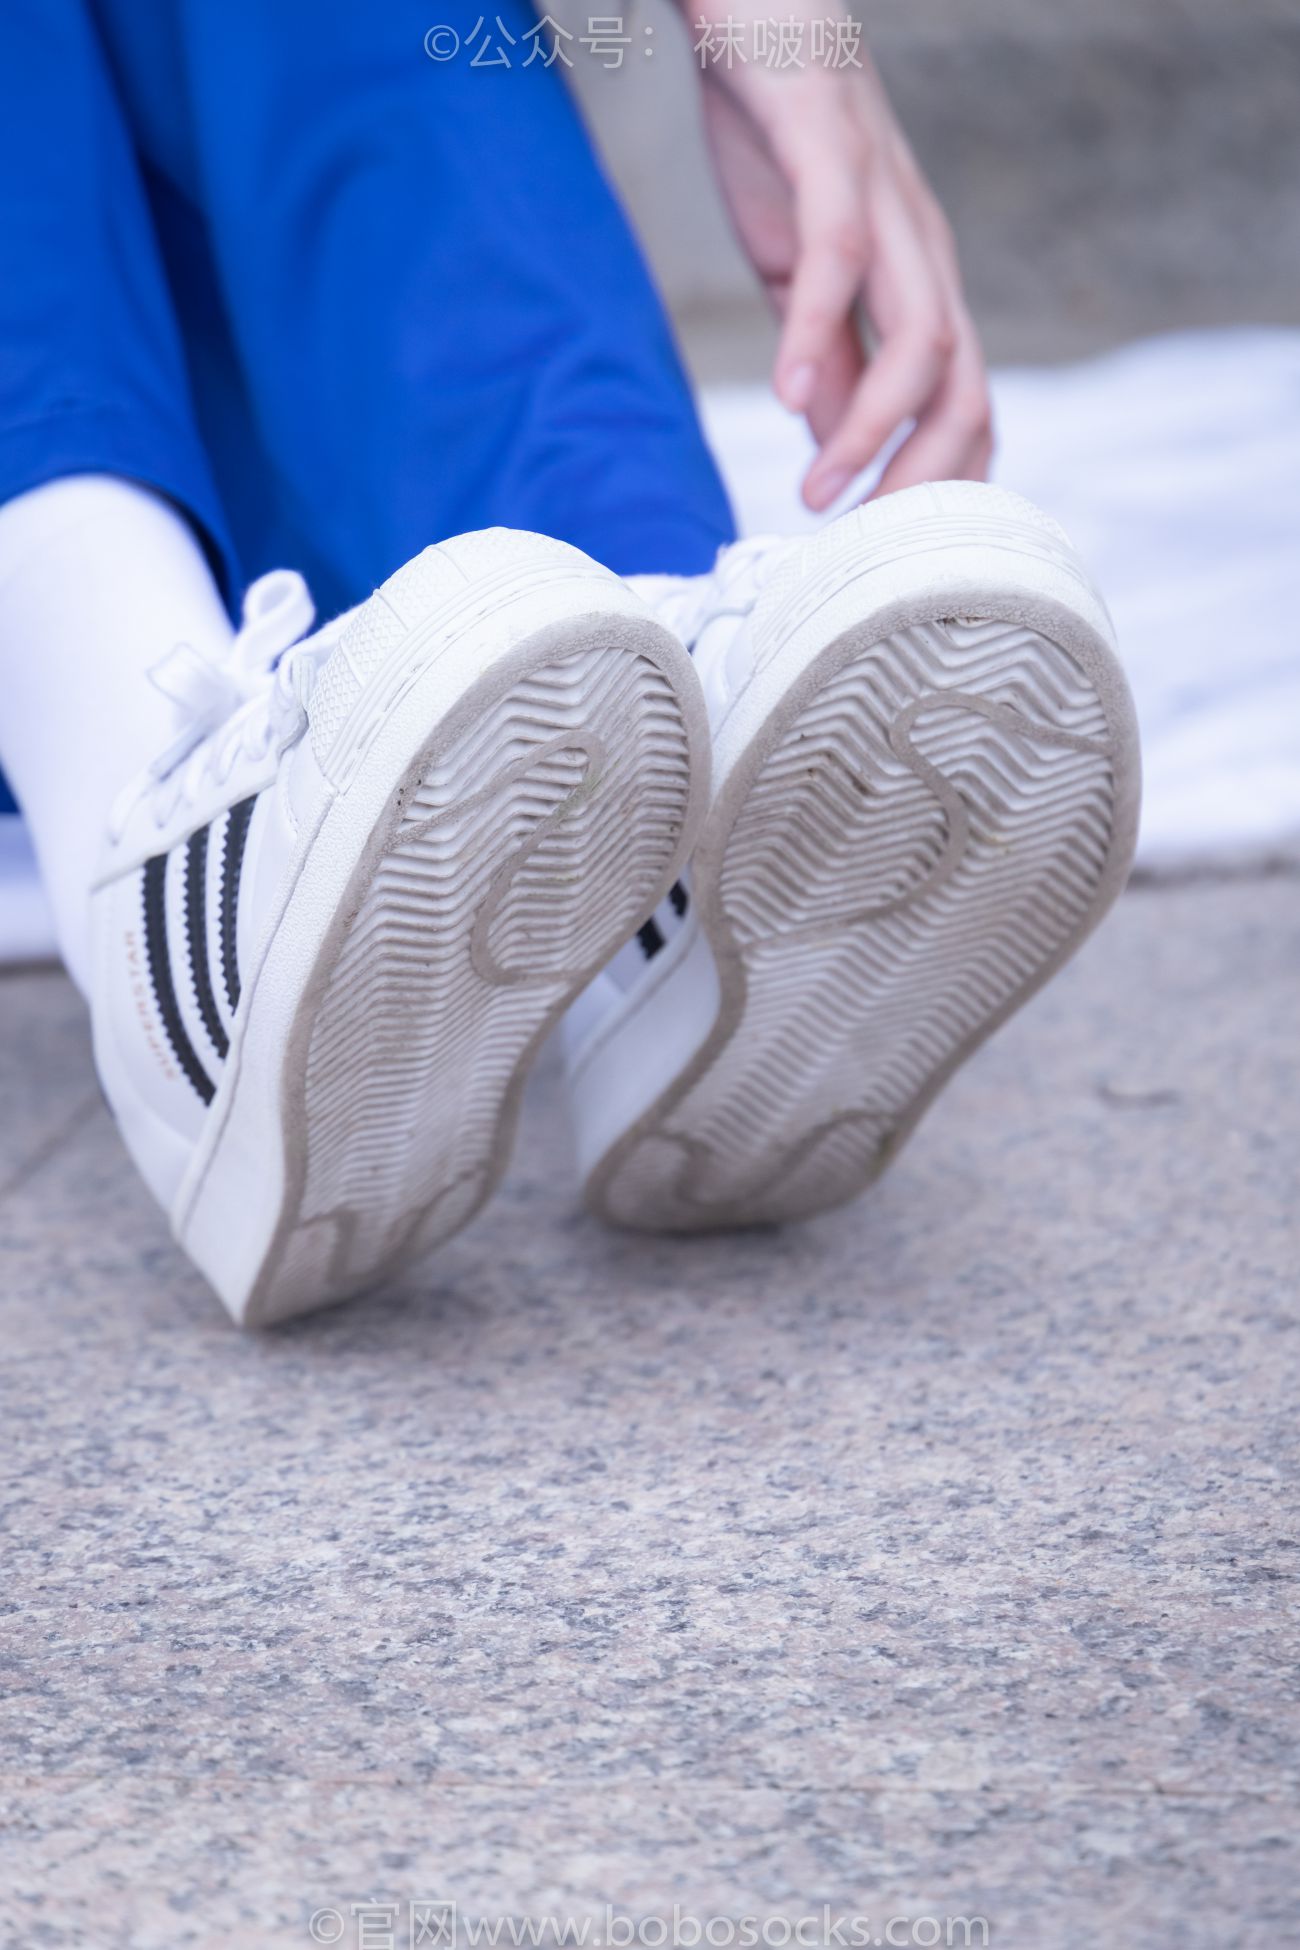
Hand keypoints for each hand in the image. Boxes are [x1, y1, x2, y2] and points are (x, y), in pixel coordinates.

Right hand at [689, 0, 992, 507]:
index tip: (884, 545)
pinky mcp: (829, 153)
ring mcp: (885, 201)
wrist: (750, 2)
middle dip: (925, 480)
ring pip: (920, 337)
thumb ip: (827, 349)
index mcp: (916, 280)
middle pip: (965, 387)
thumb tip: (835, 440)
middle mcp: (920, 248)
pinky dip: (817, 334)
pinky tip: (787, 395)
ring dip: (872, 431)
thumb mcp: (798, 266)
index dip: (939, 483)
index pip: (963, 403)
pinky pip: (840, 258)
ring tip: (817, 493)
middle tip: (864, 541)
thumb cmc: (776, 137)